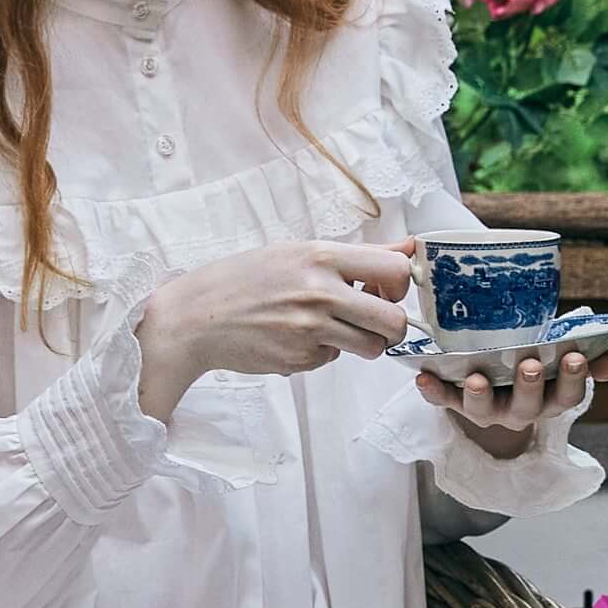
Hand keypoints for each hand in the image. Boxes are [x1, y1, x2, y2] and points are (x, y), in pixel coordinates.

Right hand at [134, 240, 415, 422]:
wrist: (197, 317)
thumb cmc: (246, 279)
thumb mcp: (298, 253)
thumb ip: (358, 255)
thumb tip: (410, 247)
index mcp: (321, 256)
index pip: (394, 269)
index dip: (401, 285)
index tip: (387, 290)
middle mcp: (320, 292)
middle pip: (393, 320)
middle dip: (393, 327)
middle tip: (376, 323)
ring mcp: (310, 330)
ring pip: (370, 348)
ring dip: (362, 343)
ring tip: (334, 330)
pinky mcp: (300, 359)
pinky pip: (332, 359)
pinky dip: (323, 352)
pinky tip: (295, 338)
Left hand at [414, 345, 607, 460]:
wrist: (499, 378)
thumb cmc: (536, 359)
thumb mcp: (564, 356)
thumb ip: (592, 357)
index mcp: (551, 398)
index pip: (567, 395)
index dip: (572, 379)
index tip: (574, 357)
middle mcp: (520, 410)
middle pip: (527, 406)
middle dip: (528, 386)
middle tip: (529, 364)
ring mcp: (487, 409)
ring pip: (483, 411)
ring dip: (479, 396)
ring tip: (476, 378)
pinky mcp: (456, 403)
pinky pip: (444, 401)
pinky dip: (434, 391)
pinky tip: (424, 376)